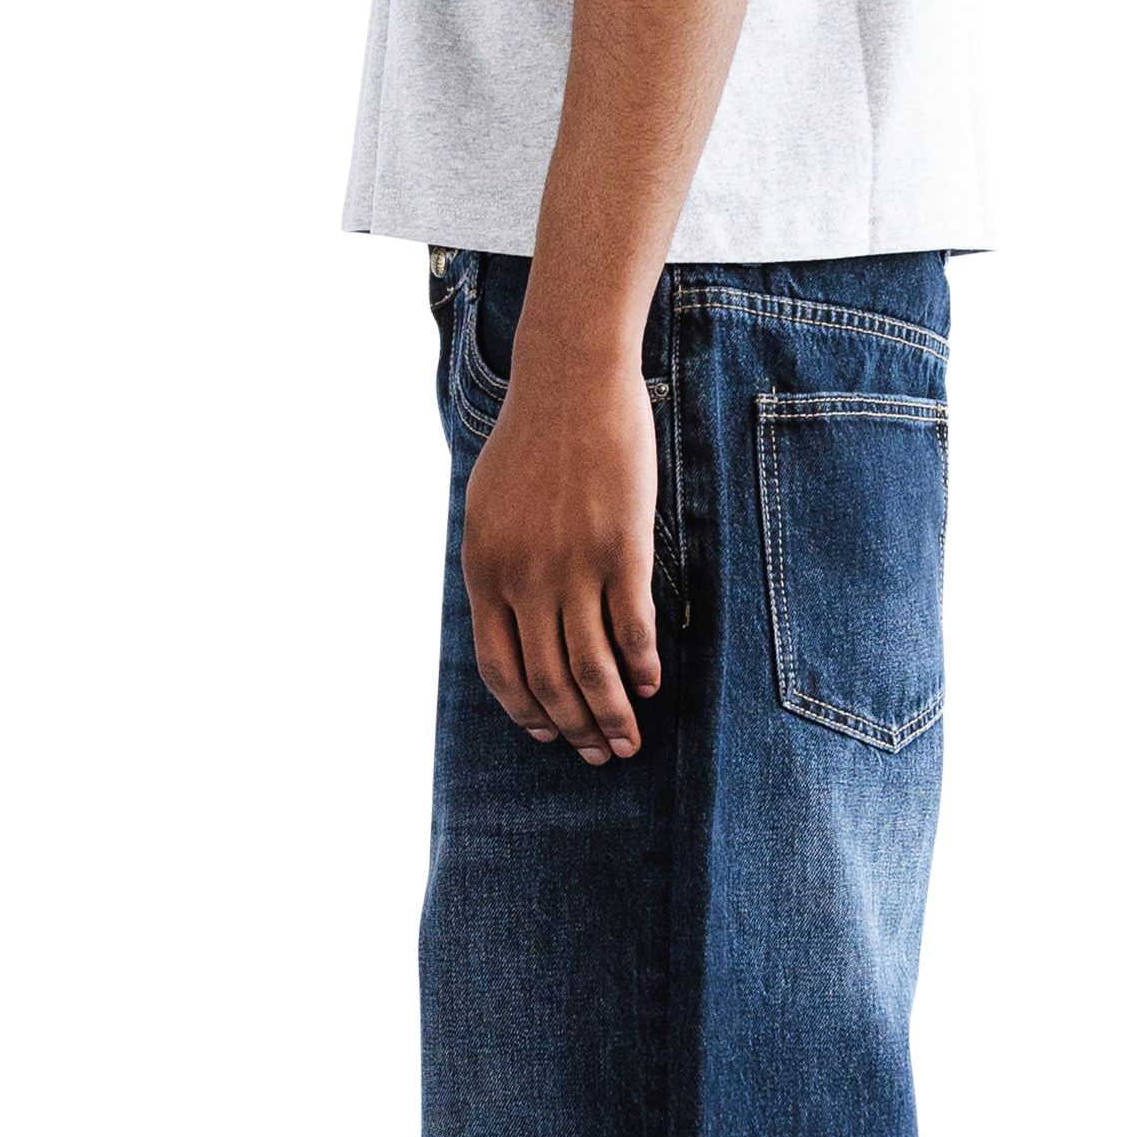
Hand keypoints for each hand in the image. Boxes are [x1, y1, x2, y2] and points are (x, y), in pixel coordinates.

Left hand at [462, 340, 666, 759]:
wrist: (570, 382)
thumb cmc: (531, 441)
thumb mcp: (487, 509)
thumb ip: (494, 567)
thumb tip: (506, 618)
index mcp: (485, 572)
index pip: (500, 669)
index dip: (526, 712)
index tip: (550, 733)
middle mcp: (524, 578)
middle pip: (548, 680)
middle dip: (575, 729)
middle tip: (599, 754)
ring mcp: (573, 565)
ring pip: (591, 666)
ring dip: (612, 714)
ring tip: (629, 741)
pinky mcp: (621, 547)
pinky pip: (632, 626)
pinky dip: (642, 664)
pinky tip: (651, 683)